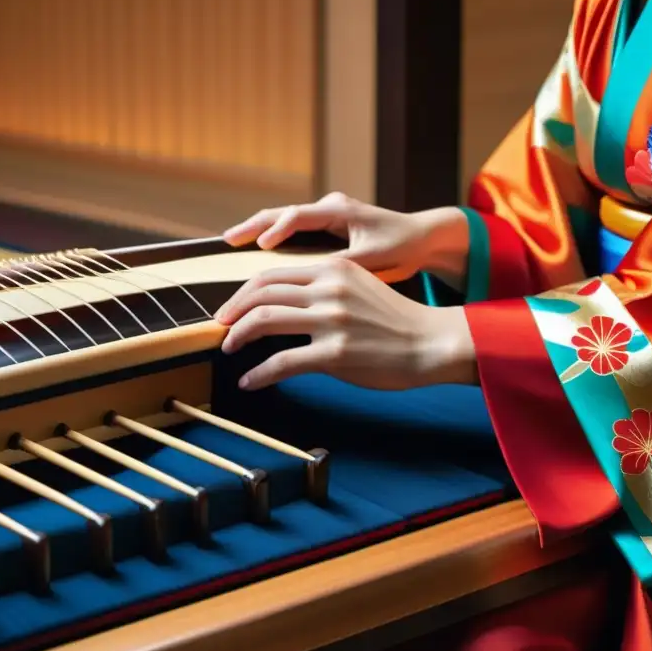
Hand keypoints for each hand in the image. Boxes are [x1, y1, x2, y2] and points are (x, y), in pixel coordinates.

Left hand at [215, 258, 476, 390]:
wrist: (431, 343)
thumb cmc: (396, 320)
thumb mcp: (359, 286)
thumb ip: (325, 286)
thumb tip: (287, 301)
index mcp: (333, 269)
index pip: (273, 274)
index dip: (243, 292)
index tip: (231, 308)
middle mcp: (329, 289)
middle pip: (261, 292)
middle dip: (232, 311)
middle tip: (220, 327)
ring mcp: (331, 321)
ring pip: (264, 321)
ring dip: (237, 336)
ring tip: (228, 348)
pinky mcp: (335, 354)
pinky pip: (282, 362)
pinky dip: (259, 373)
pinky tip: (250, 381)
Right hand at [222, 192, 468, 282]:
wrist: (422, 238)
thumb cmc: (401, 247)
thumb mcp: (373, 259)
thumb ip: (343, 266)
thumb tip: (312, 280)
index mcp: (339, 211)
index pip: (299, 216)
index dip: (277, 231)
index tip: (260, 246)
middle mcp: (329, 208)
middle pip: (282, 212)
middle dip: (253, 226)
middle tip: (228, 239)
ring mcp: (327, 216)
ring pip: (285, 219)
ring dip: (259, 229)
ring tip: (232, 242)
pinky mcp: (328, 227)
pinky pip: (294, 229)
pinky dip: (274, 237)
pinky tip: (258, 251)